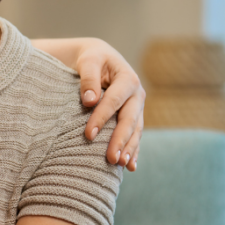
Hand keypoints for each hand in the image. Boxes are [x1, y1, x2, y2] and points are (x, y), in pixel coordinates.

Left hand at [75, 40, 144, 170]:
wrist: (98, 57)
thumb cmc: (90, 58)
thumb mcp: (88, 61)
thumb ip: (88, 79)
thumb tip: (89, 101)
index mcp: (127, 79)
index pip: (114, 101)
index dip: (101, 118)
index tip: (88, 135)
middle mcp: (136, 94)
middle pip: (129, 119)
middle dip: (120, 140)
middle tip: (111, 158)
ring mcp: (137, 107)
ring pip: (135, 130)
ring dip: (129, 148)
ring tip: (120, 164)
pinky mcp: (133, 116)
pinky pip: (135, 135)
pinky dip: (134, 150)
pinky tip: (131, 166)